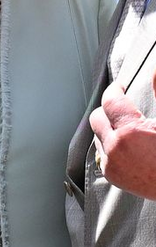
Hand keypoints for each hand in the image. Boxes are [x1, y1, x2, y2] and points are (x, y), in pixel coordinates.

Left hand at [89, 76, 155, 199]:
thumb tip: (155, 71)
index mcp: (131, 132)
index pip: (110, 100)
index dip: (115, 90)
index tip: (120, 87)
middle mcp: (116, 148)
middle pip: (97, 117)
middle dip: (109, 109)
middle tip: (123, 106)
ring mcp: (112, 163)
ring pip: (98, 136)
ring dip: (109, 129)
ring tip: (130, 128)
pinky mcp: (112, 175)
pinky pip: (103, 154)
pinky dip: (112, 147)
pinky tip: (129, 146)